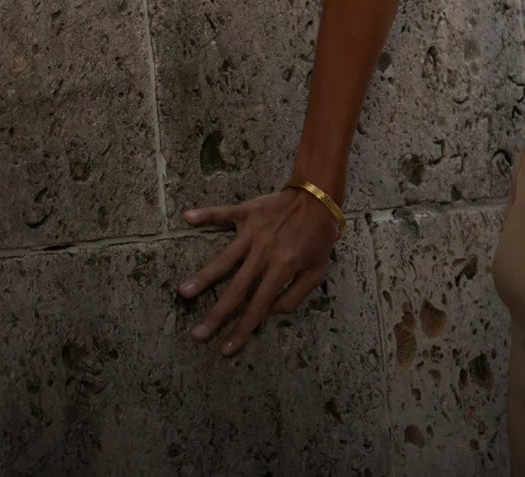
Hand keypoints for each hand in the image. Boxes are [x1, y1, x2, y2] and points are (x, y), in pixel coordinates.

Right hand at [176, 185, 342, 356]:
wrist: (319, 196)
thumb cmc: (319, 236)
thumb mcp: (318, 270)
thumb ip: (295, 295)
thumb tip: (269, 312)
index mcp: (283, 267)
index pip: (259, 305)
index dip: (242, 329)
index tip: (224, 349)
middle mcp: (265, 251)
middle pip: (237, 288)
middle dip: (216, 315)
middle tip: (196, 335)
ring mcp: (254, 231)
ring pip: (224, 258)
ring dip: (204, 276)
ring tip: (184, 292)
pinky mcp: (248, 211)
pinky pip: (224, 213)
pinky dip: (207, 214)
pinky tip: (188, 218)